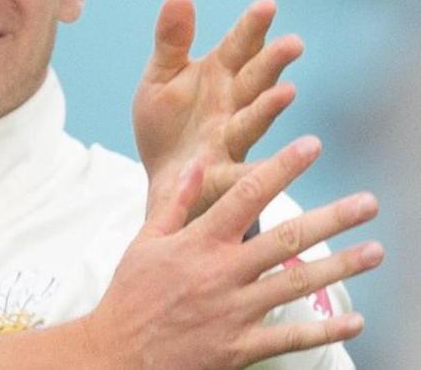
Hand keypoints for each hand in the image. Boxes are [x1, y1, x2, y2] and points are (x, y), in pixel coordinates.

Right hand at [84, 138, 380, 368]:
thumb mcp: (144, 241)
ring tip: (375, 251)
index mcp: (199, 243)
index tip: (312, 146)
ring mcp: (235, 310)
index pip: (247, 195)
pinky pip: (290, 337)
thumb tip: (194, 165)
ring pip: (298, 285)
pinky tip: (354, 322)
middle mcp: (222, 272)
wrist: (119, 354)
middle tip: (368, 203)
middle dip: (332, 219)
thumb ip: (174, 203)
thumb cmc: (130, 294)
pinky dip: (325, 331)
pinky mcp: (240, 346)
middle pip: (287, 239)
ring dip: (341, 267)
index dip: (282, 168)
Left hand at [134, 0, 300, 220]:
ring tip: (286, 91)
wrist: (164, 182)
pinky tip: (274, 169)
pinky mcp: (220, 176)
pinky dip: (258, 171)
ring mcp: (229, 142)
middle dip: (272, 63)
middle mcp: (232, 107)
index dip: (252, 28)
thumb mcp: (161, 77)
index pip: (239, 47)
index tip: (267, 5)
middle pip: (254, 81)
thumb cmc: (169, 125)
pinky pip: (239, 174)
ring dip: (269, 108)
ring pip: (252, 123)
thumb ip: (171, 40)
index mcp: (218, 77)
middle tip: (293, 42)